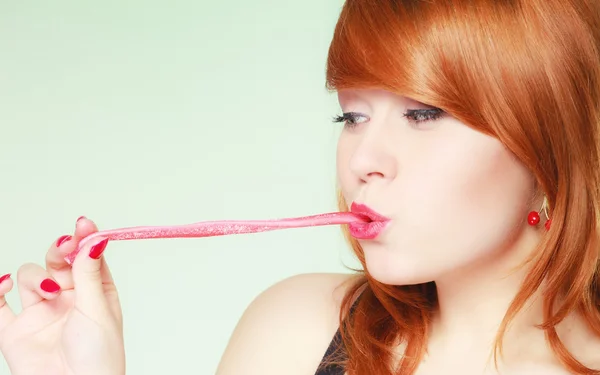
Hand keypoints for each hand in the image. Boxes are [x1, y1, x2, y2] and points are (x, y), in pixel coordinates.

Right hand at [0, 217, 124, 374]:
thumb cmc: (99, 356)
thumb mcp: (99, 308)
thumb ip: (90, 272)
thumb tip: (96, 237)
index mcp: (95, 293)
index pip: (86, 258)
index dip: (83, 240)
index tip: (82, 224)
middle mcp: (67, 300)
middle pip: (56, 262)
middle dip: (58, 251)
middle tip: (63, 248)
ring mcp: (41, 314)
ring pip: (30, 276)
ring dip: (36, 277)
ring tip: (49, 293)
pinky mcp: (16, 331)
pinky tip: (5, 283)